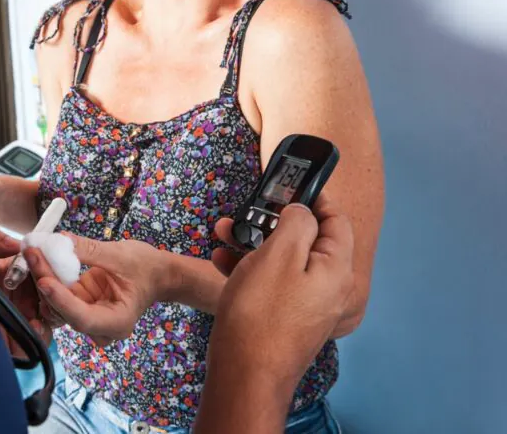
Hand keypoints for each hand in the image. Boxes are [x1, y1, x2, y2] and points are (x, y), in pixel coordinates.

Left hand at [0, 226, 51, 358]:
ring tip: (43, 304)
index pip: (36, 262)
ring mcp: (19, 316)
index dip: (44, 260)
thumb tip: (17, 243)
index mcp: (7, 269)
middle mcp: (17, 292)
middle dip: (53, 284)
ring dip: (52, 306)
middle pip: (49, 286)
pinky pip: (40, 336)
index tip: (45, 259)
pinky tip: (33, 325)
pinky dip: (41, 331)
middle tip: (47, 283)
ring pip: (50, 310)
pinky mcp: (17, 341)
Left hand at [25, 236, 164, 345]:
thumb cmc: (146, 267)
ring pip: (57, 304)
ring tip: (33, 252)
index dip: (61, 300)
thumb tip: (60, 240)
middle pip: (65, 311)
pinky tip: (40, 258)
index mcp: (117, 322)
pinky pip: (59, 294)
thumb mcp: (120, 255)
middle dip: (46, 282)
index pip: (83, 317)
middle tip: (32, 253)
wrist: (157, 274)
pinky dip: (49, 276)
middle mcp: (99, 327)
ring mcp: (87, 316)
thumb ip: (89, 250)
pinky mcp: (80, 304)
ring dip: (43, 278)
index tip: (43, 280)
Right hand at [207, 197, 354, 392]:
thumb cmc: (262, 313)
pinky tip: (222, 261)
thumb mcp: (280, 254)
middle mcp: (327, 288)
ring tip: (223, 232)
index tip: (290, 185)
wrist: (244, 374)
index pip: (337, 221)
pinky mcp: (283, 317)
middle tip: (247, 210)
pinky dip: (248, 266)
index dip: (315, 199)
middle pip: (306, 239)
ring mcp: (305, 305)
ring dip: (253, 241)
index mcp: (336, 270)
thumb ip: (297, 222)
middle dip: (272, 220)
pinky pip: (270, 281)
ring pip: (282, 259)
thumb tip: (303, 210)